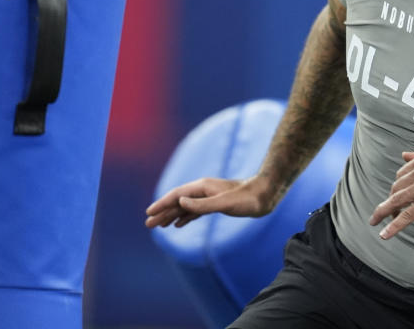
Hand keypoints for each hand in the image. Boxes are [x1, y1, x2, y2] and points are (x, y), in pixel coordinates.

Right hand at [144, 176, 275, 228]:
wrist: (265, 195)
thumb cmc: (247, 199)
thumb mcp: (224, 203)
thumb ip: (202, 205)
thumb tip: (180, 203)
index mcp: (202, 187)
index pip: (176, 196)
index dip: (162, 204)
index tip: (149, 214)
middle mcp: (203, 190)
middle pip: (178, 202)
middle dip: (163, 212)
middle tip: (148, 225)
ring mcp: (209, 197)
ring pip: (185, 207)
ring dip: (172, 216)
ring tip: (159, 226)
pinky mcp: (216, 204)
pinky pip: (195, 211)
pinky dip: (184, 217)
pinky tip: (179, 224)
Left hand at [368, 151, 413, 239]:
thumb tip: (403, 155)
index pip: (401, 176)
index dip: (397, 189)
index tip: (395, 199)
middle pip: (396, 188)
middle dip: (390, 202)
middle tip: (385, 213)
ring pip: (397, 201)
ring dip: (383, 213)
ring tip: (374, 221)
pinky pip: (406, 215)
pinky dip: (393, 225)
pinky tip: (384, 233)